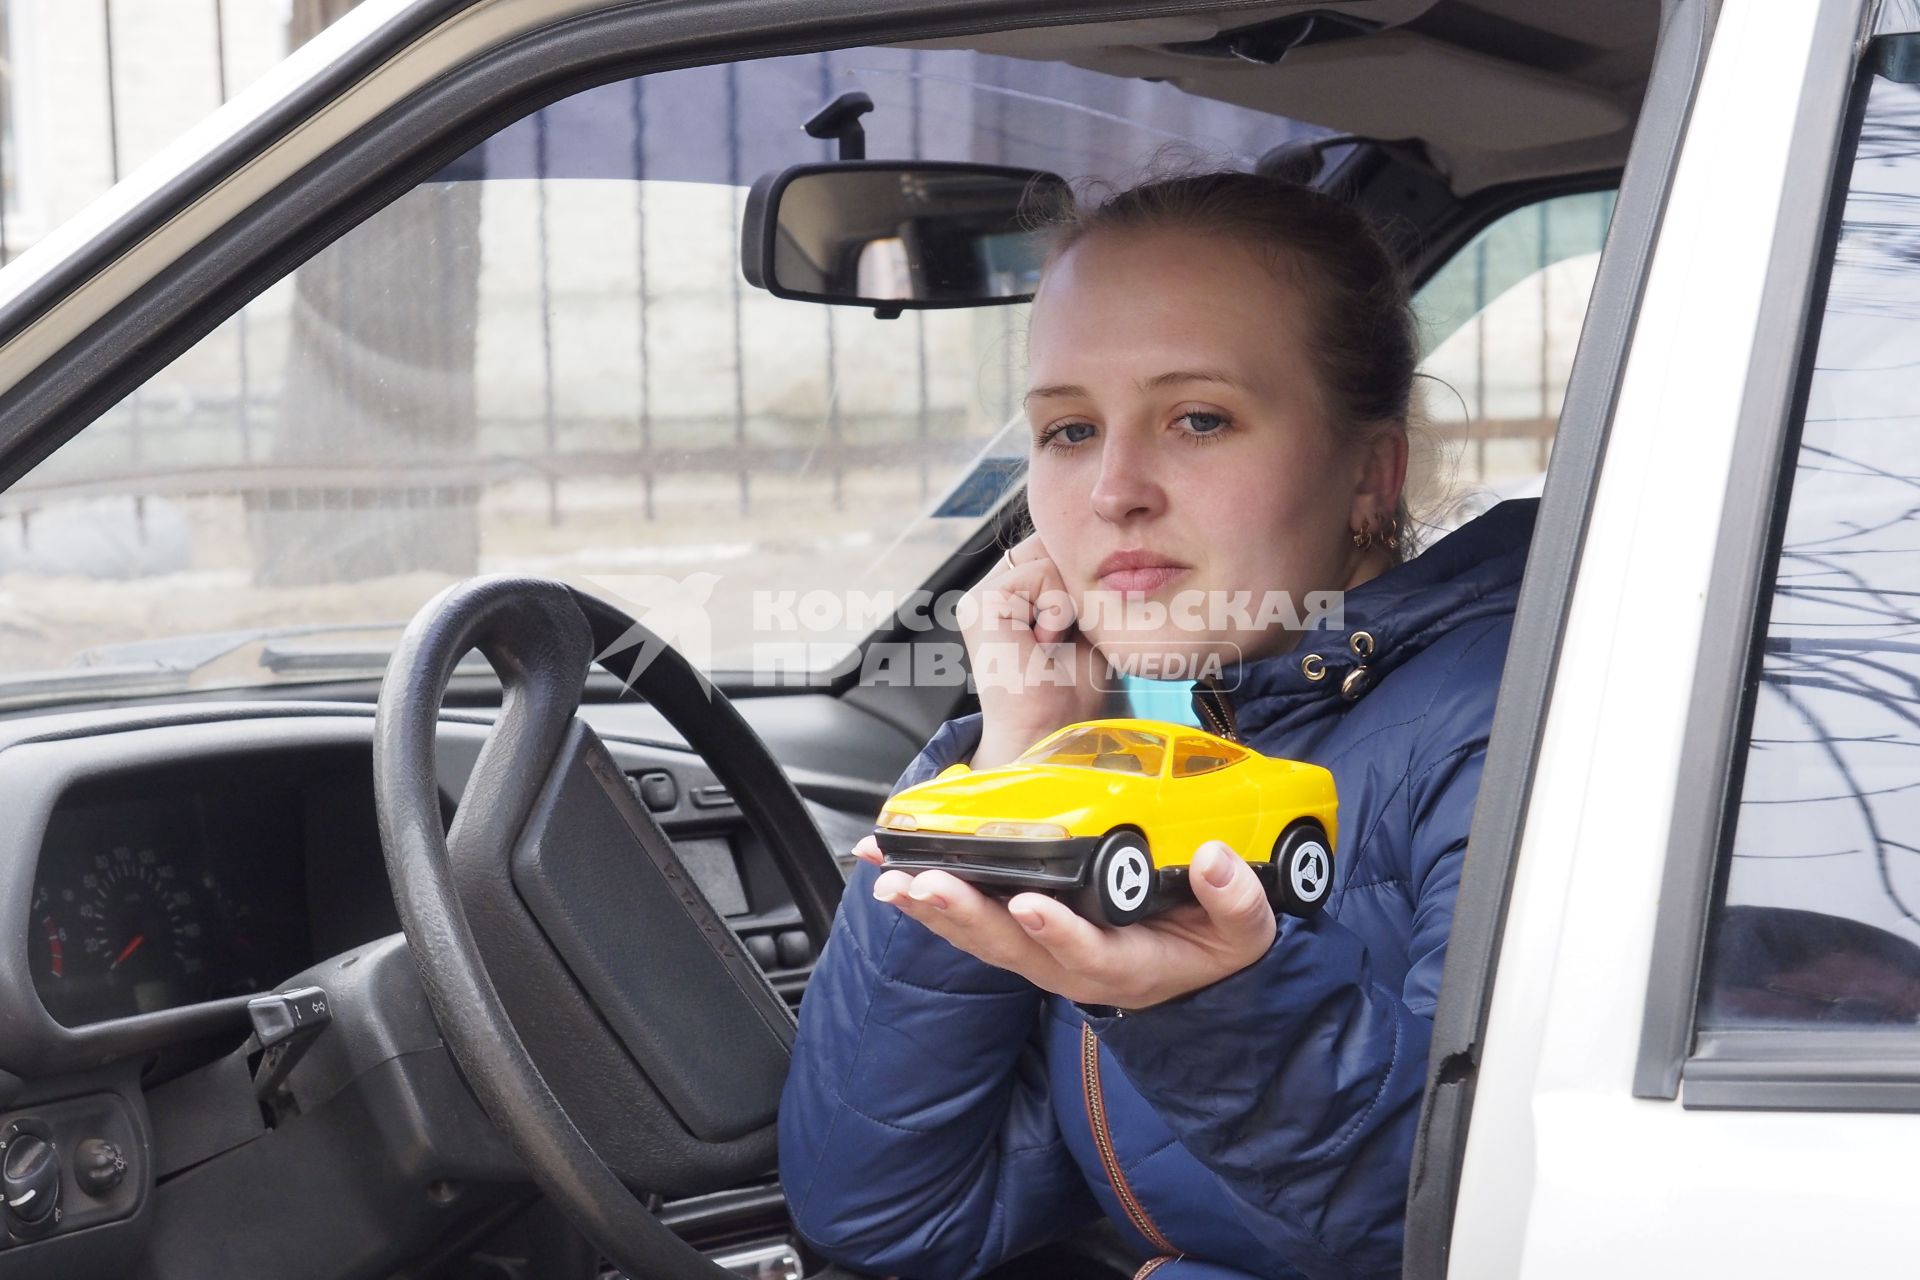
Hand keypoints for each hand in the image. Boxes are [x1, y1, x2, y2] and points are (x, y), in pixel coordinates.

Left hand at [854, 837, 1276, 1008]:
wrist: (1194, 972)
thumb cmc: (1215, 945)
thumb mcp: (1245, 931)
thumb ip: (1235, 900)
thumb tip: (1217, 859)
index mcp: (1129, 967)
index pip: (1091, 955)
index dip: (1060, 932)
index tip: (1032, 903)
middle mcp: (1073, 967)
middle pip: (1014, 947)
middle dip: (968, 915)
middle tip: (927, 886)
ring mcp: (1042, 954)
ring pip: (982, 938)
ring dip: (936, 910)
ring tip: (895, 881)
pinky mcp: (1021, 938)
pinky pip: (971, 924)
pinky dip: (931, 902)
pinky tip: (894, 876)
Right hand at [961, 532, 1111, 768]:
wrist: (1051, 732)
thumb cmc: (1071, 691)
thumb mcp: (1085, 623)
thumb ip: (1078, 582)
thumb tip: (1088, 540)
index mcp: (1009, 597)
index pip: (1054, 552)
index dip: (1079, 581)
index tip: (1071, 632)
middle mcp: (990, 591)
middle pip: (1052, 548)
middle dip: (1073, 592)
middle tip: (1058, 643)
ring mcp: (980, 595)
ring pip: (1050, 560)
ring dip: (1066, 608)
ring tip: (1048, 647)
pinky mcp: (981, 601)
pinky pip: (1041, 575)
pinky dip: (1055, 612)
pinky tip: (1039, 645)